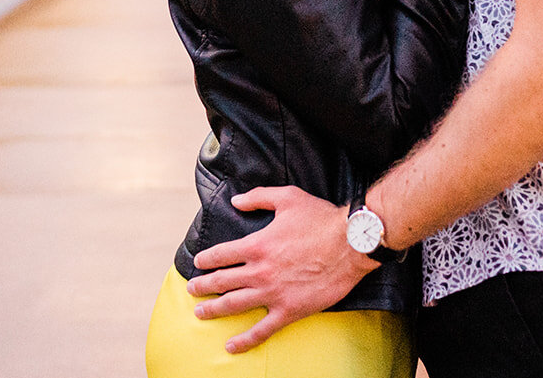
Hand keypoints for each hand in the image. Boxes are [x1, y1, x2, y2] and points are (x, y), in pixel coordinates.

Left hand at [187, 186, 376, 352]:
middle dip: (202, 286)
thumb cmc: (321, 219)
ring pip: (234, 305)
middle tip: (192, 290)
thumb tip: (236, 200)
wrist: (350, 244)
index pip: (221, 254)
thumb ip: (258, 197)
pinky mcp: (289, 310)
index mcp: (256, 245)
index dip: (206, 260)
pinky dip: (244, 339)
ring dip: (214, 310)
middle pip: (221, 281)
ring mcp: (273, 293)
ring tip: (200, 313)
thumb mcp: (288, 197)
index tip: (198, 263)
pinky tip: (231, 345)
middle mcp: (259, 271)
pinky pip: (262, 330)